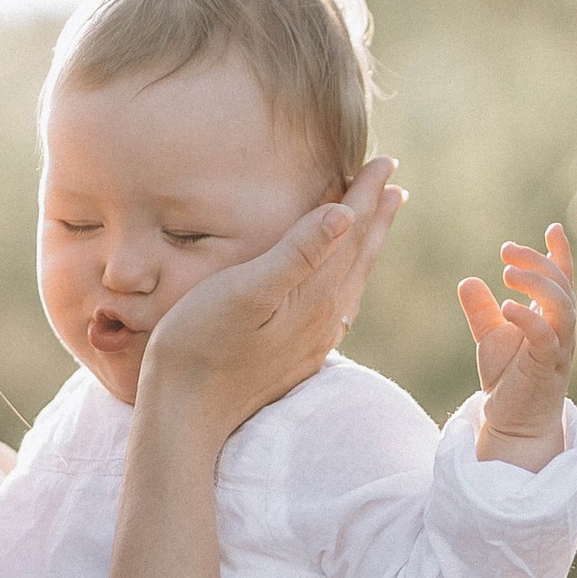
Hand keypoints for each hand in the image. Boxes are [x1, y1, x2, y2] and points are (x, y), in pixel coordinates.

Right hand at [139, 155, 402, 438]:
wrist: (184, 415)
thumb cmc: (199, 344)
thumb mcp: (245, 290)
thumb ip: (297, 252)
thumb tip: (346, 215)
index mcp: (315, 295)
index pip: (350, 232)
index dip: (366, 194)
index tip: (383, 162)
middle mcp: (323, 319)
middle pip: (358, 256)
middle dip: (374, 217)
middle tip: (392, 184)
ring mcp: (312, 341)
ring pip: (350, 282)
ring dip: (364, 248)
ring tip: (376, 223)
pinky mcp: (296, 358)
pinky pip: (335, 306)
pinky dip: (345, 279)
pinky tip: (340, 286)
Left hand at [461, 220, 576, 468]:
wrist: (512, 423)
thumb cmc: (508, 379)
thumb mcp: (489, 338)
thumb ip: (481, 310)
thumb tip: (467, 280)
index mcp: (550, 318)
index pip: (562, 279)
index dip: (560, 253)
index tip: (552, 227)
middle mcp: (561, 329)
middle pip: (562, 285)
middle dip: (538, 263)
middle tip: (507, 252)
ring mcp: (558, 348)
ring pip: (563, 306)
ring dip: (537, 284)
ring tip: (507, 273)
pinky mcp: (547, 367)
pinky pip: (545, 336)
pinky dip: (528, 318)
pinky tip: (506, 307)